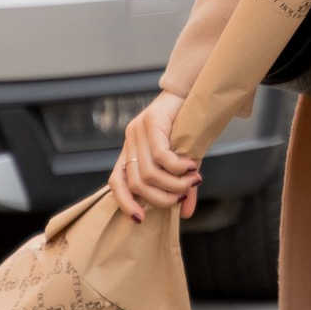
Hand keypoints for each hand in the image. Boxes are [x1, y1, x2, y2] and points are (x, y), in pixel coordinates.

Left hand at [113, 94, 200, 223]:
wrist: (194, 90)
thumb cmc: (188, 127)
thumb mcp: (183, 161)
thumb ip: (181, 186)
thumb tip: (185, 214)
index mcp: (131, 151)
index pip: (116, 182)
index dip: (124, 203)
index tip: (141, 219)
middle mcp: (129, 142)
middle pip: (136, 183)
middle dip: (161, 198)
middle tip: (182, 195)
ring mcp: (137, 131)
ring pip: (148, 173)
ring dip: (173, 184)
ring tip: (193, 181)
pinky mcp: (150, 121)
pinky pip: (160, 155)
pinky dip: (177, 166)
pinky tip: (191, 166)